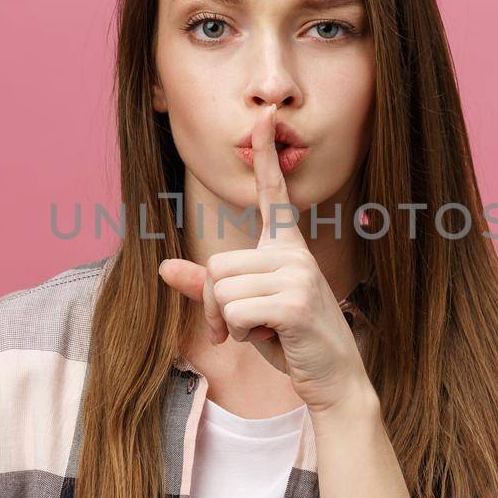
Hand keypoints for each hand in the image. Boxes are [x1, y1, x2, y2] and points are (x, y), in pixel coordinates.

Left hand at [157, 105, 368, 410]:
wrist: (333, 378)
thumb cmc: (289, 340)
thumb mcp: (245, 310)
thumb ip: (208, 288)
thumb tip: (164, 267)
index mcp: (286, 248)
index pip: (274, 195)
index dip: (265, 157)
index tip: (263, 118)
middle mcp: (294, 254)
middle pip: (218, 265)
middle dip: (217, 306)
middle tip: (244, 326)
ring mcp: (297, 275)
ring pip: (222, 290)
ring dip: (231, 323)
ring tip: (264, 331)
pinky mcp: (294, 302)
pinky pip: (236, 311)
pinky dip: (242, 334)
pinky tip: (272, 338)